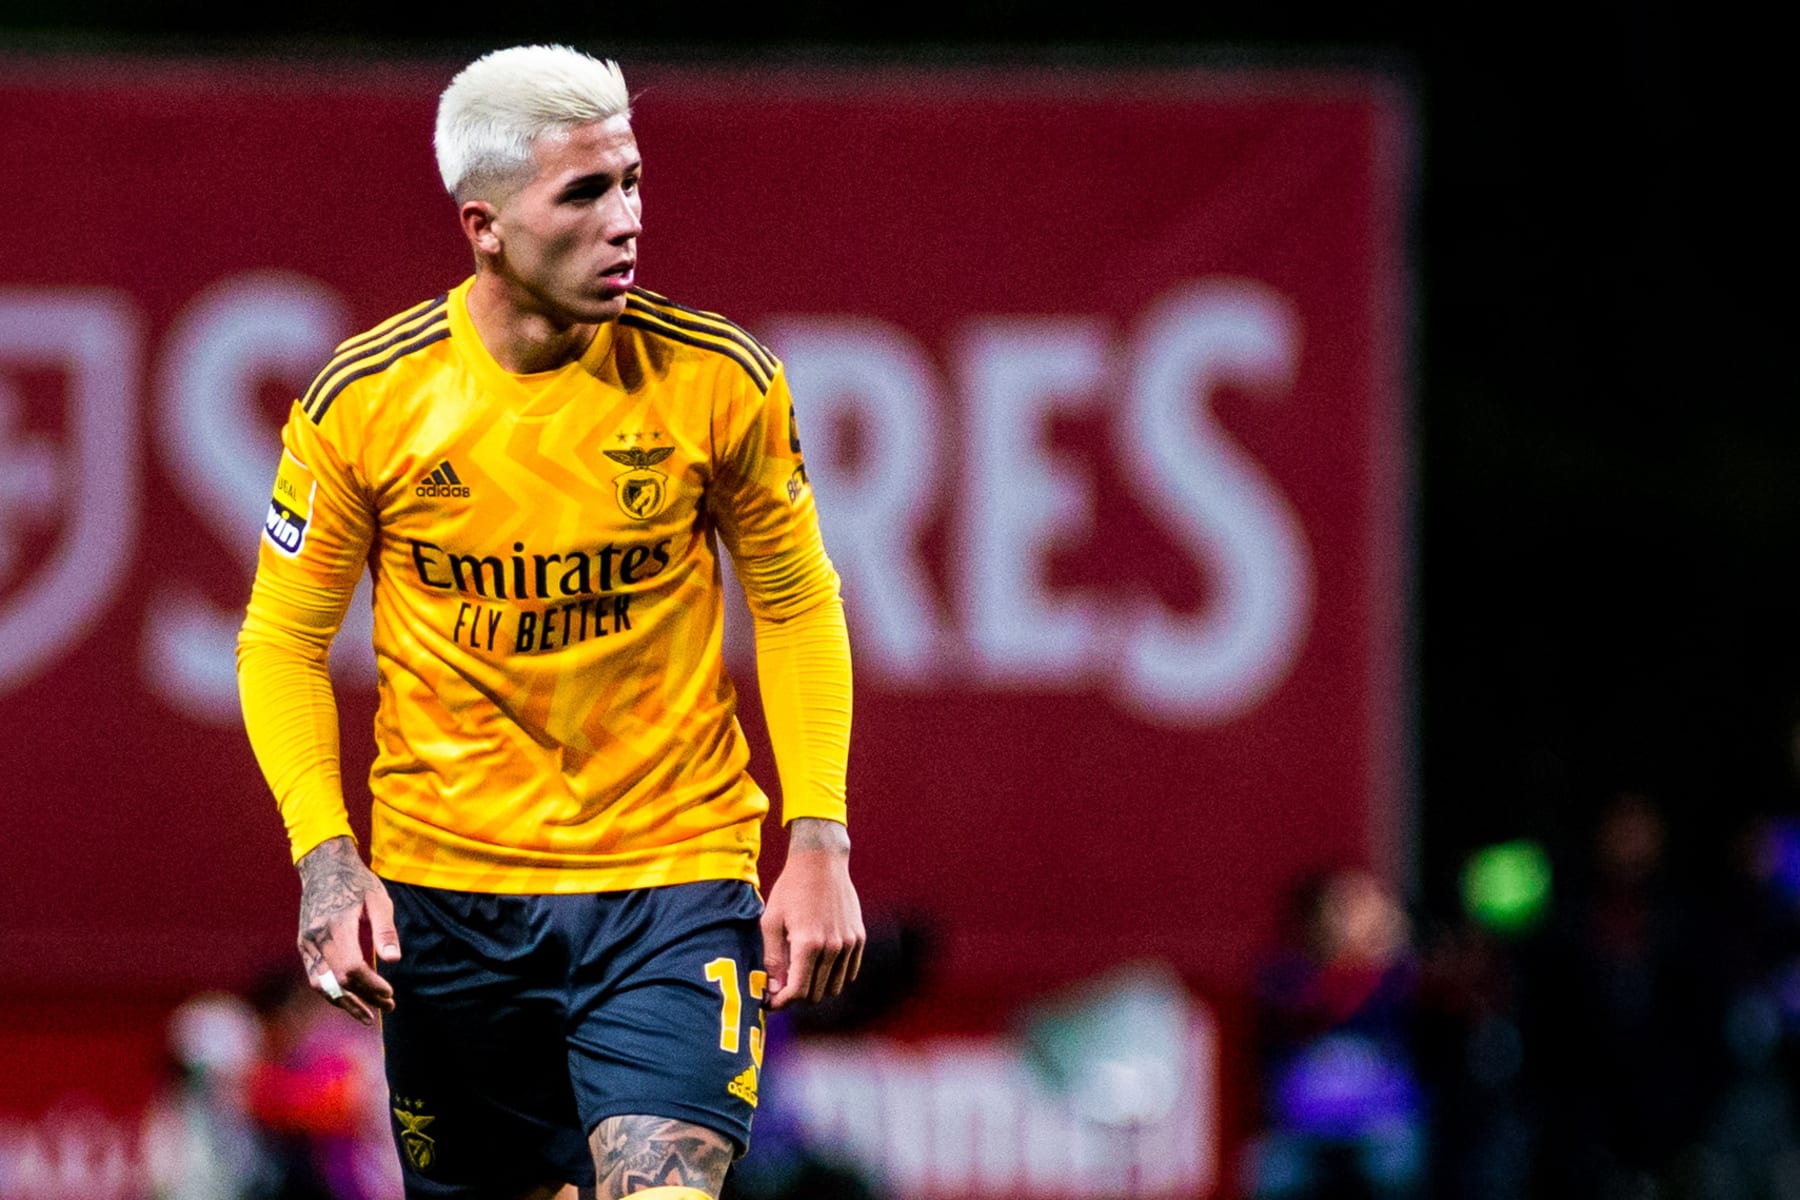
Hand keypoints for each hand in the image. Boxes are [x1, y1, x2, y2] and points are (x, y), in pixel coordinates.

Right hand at [296, 835, 401, 1024]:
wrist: (323, 867)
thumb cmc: (357, 882)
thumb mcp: (378, 900)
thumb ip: (385, 930)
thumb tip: (393, 960)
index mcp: (336, 925)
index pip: (351, 967)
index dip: (371, 985)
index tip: (390, 992)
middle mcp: (316, 938)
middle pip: (338, 980)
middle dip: (364, 997)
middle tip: (389, 1006)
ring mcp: (306, 944)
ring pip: (322, 985)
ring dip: (346, 1002)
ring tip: (369, 1015)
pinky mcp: (304, 946)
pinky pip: (315, 977)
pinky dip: (332, 992)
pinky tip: (351, 1000)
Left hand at [761, 818, 863, 1008]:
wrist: (821, 861)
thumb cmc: (790, 889)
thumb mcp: (771, 921)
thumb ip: (772, 958)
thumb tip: (774, 989)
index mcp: (808, 944)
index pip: (798, 991)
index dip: (782, 1003)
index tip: (771, 1003)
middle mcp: (832, 948)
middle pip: (816, 994)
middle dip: (797, 996)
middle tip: (782, 987)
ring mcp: (849, 943)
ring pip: (834, 987)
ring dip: (816, 987)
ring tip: (799, 974)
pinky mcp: (858, 938)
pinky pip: (848, 972)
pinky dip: (833, 975)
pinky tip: (818, 963)